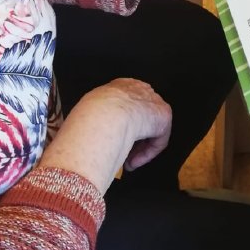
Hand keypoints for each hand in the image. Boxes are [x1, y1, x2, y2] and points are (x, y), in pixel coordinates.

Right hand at [37, 78, 171, 193]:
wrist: (105, 116)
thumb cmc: (90, 115)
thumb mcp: (87, 113)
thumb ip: (98, 118)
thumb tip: (87, 135)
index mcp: (119, 86)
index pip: (126, 103)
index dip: (122, 125)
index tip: (113, 141)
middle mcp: (138, 89)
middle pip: (141, 116)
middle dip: (134, 136)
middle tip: (121, 154)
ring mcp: (152, 101)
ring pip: (149, 129)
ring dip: (138, 147)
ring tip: (125, 163)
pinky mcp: (163, 116)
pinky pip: (157, 139)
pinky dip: (146, 153)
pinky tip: (131, 162)